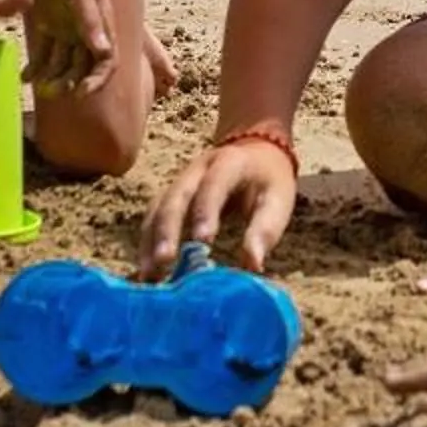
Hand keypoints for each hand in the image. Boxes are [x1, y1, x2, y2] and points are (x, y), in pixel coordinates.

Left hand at [19, 0, 113, 91]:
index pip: (106, 61)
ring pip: (62, 63)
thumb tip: (101, 50)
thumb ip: (88, 19)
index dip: (96, 80)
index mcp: (101, 22)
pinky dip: (36, 66)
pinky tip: (25, 76)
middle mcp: (85, 30)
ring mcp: (65, 27)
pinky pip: (43, 51)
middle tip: (50, 91)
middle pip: (81, 67)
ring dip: (52, 77)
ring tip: (36, 85)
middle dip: (69, 83)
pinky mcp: (46, 23)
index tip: (80, 92)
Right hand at [139, 135, 297, 275]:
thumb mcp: (278, 200)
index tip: (203, 242)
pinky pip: (153, 218)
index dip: (206, 211)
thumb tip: (252, 266)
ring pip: (158, 207)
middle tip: (163, 261)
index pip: (214, 184)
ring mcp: (180, 181)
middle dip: (167, 229)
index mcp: (229, 163)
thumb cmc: (268, 181)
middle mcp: (198, 169)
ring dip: (151, 241)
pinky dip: (148, 243)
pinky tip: (148, 271)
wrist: (255, 151)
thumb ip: (265, 231)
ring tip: (149, 275)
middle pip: (176, 196)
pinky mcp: (171, 196)